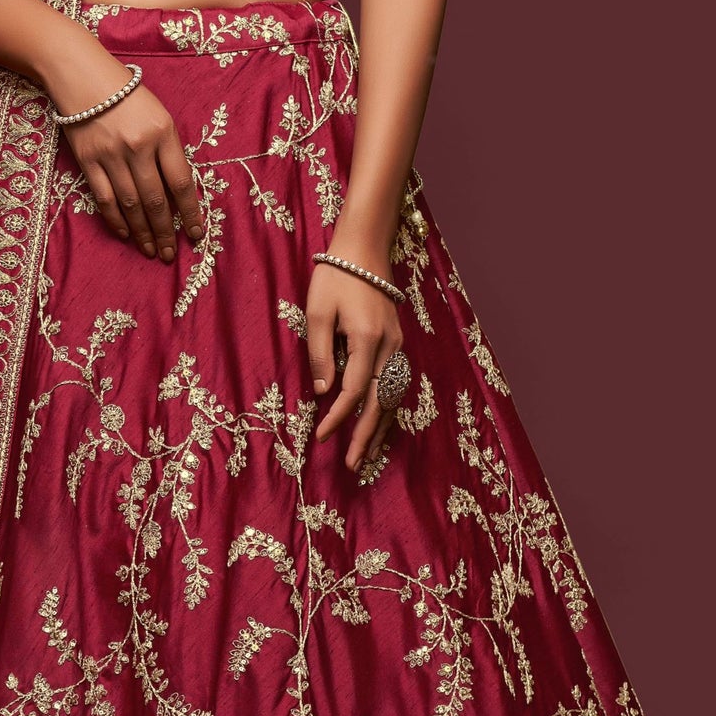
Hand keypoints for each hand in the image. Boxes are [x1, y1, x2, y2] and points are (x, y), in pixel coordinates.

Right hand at [54, 62, 204, 262]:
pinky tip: (126, 234)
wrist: (83, 77)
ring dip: (143, 232)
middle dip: (166, 232)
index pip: (181, 183)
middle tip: (170, 254)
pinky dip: (116, 220)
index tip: (196, 234)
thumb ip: (169, 150)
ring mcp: (110, 155)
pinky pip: (104, 199)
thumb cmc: (127, 95)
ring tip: (151, 250)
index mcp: (162, 133)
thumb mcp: (159, 115)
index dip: (191, 213)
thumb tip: (178, 193)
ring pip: (130, 205)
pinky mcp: (87, 160)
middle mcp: (138, 146)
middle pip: (156, 200)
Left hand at [306, 238, 405, 471]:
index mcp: (368, 339)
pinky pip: (396, 386)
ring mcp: (398, 346)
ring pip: (393, 398)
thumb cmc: (335, 278)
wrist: (364, 250)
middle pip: (380, 403)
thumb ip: (321, 354)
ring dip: (381, 429)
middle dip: (366, 437)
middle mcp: (390, 347)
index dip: (337, 418)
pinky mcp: (398, 344)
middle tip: (352, 465)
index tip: (320, 437)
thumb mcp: (317, 312)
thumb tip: (325, 393)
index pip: (354, 391)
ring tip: (367, 456)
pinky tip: (380, 427)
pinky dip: (389, 410)